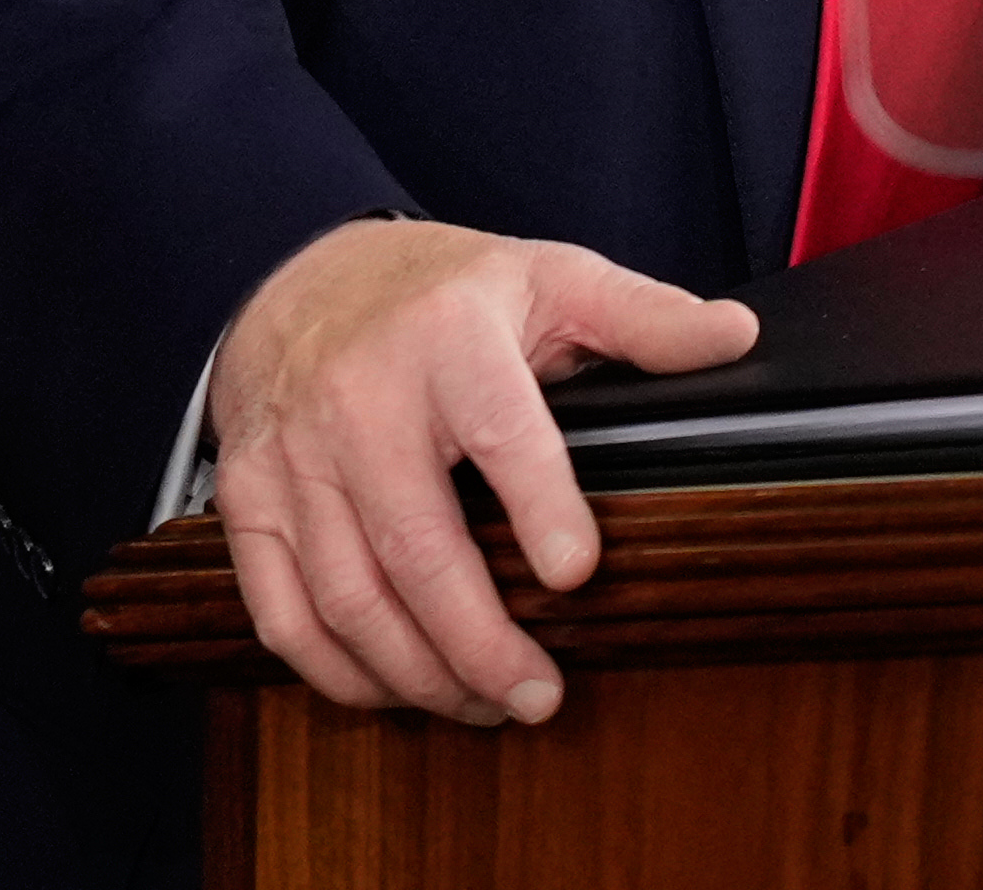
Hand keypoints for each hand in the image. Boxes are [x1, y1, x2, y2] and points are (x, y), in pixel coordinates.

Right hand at [207, 217, 756, 725]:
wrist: (301, 278)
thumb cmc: (443, 295)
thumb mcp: (548, 280)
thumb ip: (642, 317)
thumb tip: (735, 338)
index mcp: (446, 337)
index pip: (497, 428)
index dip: (538, 505)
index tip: (578, 575)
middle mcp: (357, 396)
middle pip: (414, 543)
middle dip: (480, 640)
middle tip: (541, 696)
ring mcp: (293, 455)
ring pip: (347, 594)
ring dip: (419, 673)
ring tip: (487, 703)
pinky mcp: (248, 500)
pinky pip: (282, 611)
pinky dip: (338, 672)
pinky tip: (399, 690)